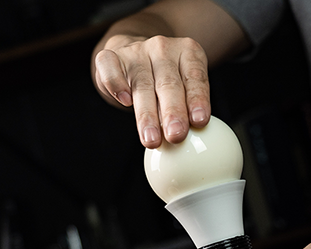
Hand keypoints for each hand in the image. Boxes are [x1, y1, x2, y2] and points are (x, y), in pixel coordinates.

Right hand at [94, 34, 210, 147]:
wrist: (133, 55)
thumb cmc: (164, 79)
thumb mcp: (183, 86)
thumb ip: (187, 106)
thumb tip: (193, 138)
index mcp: (188, 52)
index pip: (195, 77)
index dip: (197, 99)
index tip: (199, 121)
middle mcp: (162, 48)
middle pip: (169, 84)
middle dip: (173, 112)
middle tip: (176, 135)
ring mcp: (136, 51)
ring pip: (142, 85)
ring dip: (147, 115)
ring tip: (152, 139)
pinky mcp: (111, 56)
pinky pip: (111, 68)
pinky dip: (117, 84)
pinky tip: (125, 101)